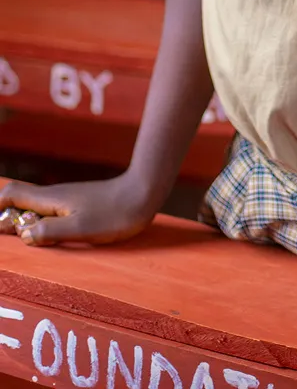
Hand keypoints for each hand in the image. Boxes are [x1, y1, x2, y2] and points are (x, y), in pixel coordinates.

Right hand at [0, 174, 154, 246]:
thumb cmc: (113, 214)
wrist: (143, 195)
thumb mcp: (79, 228)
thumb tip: (22, 235)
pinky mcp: (79, 204)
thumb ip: (48, 231)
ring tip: (27, 240)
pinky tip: (50, 236)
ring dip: (24, 222)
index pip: (11, 194)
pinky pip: (50, 212)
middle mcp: (55, 196)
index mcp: (50, 199)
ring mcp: (67, 199)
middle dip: (7, 218)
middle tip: (15, 238)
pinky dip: (42, 223)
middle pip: (19, 201)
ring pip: (35, 207)